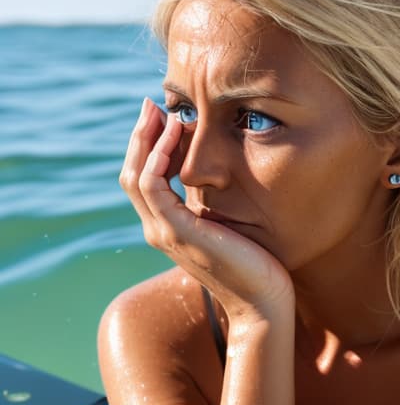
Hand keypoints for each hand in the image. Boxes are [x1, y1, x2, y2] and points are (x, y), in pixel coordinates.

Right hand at [119, 98, 294, 320]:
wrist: (262, 300)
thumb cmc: (251, 261)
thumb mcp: (224, 222)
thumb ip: (208, 202)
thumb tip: (208, 171)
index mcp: (167, 225)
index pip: (144, 178)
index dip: (148, 145)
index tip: (162, 116)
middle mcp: (157, 228)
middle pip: (132, 172)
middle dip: (141, 135)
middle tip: (151, 104)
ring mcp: (162, 231)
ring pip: (137, 175)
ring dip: (146, 139)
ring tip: (161, 111)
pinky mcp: (175, 231)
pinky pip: (153, 184)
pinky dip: (158, 155)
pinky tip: (176, 131)